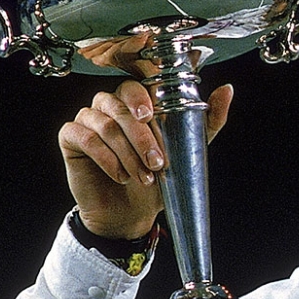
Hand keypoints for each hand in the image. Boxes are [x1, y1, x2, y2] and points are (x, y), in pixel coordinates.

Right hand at [58, 80, 233, 239]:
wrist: (131, 211)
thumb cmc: (156, 178)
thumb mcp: (188, 149)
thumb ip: (207, 120)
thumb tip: (227, 90)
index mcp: (136, 103)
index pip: (134, 86)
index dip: (141, 98)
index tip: (151, 116)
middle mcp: (109, 106)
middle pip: (117, 104)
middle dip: (140, 135)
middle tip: (157, 162)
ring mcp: (88, 119)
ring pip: (103, 123)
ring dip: (126, 152)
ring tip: (142, 176)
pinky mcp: (71, 138)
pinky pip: (82, 136)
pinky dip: (104, 157)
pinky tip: (120, 175)